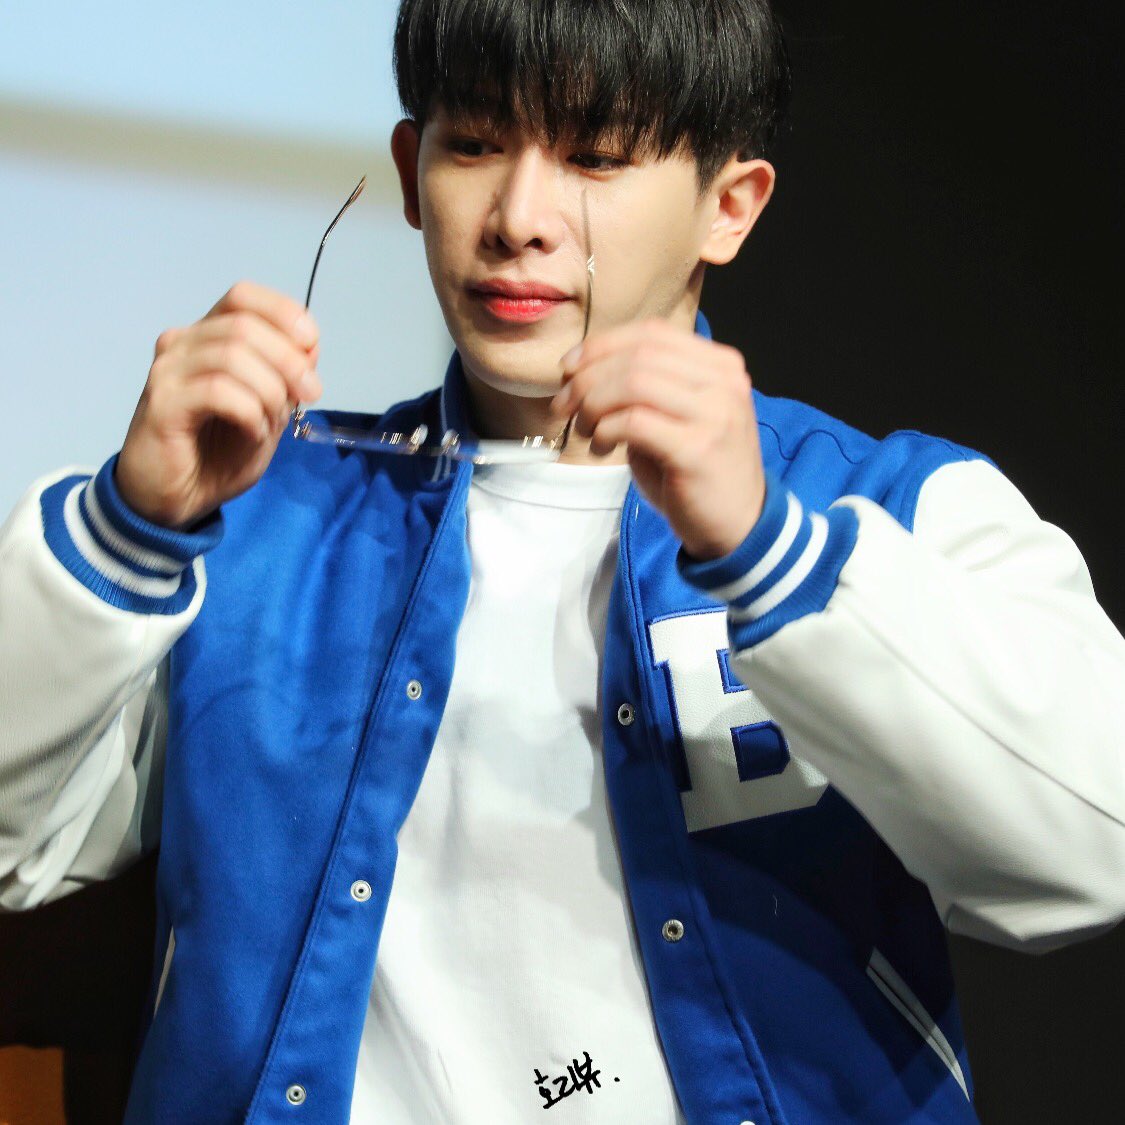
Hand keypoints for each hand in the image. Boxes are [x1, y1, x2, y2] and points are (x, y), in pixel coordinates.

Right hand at [115, 281, 321, 529]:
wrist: (176, 500)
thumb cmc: (218, 455)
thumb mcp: (268, 413)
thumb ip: (285, 379)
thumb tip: (309, 347)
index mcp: (208, 337)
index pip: (242, 297)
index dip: (283, 314)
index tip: (311, 348)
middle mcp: (183, 343)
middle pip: (244, 325)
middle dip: (289, 360)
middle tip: (309, 395)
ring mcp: (168, 371)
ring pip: (233, 355)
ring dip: (270, 392)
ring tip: (271, 424)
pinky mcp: (162, 402)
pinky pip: (218, 391)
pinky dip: (250, 413)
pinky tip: (252, 434)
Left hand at [550, 319, 765, 559]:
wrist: (737, 524)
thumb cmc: (696, 471)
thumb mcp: (676, 417)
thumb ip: (645, 388)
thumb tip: (583, 369)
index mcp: (721, 365)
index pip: (652, 333)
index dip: (602, 345)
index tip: (568, 368)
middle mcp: (724, 382)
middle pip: (639, 355)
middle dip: (588, 376)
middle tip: (564, 404)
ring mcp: (715, 414)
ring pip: (634, 383)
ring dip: (594, 403)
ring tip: (584, 428)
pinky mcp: (698, 449)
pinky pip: (635, 422)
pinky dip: (606, 429)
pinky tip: (601, 446)